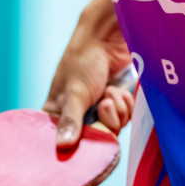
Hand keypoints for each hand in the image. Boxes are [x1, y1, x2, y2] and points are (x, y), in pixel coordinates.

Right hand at [43, 0, 135, 149]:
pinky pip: (126, 118)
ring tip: (109, 90)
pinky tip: (119, 90)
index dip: (80, 143)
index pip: (66, 144)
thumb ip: (70, 120)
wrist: (108, 38)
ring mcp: (99, 111)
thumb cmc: (83, 61)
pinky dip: (126, 104)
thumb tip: (62, 147)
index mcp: (58, 114)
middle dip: (104, 120)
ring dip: (117, 108)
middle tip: (102, 101)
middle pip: (96, 139)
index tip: (90, 133)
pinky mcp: (117, 105)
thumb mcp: (75, 92)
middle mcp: (78, 116)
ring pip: (114, 128)